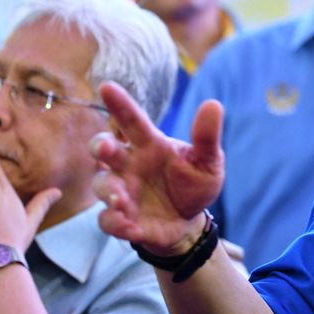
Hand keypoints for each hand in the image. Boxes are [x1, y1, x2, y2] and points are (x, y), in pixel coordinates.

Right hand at [91, 82, 224, 254]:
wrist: (191, 223)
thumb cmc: (195, 185)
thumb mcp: (208, 162)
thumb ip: (207, 137)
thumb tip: (214, 104)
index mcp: (150, 145)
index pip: (132, 120)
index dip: (120, 104)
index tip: (107, 86)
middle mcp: (130, 165)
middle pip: (104, 147)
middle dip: (100, 145)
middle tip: (105, 148)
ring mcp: (123, 192)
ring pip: (101, 184)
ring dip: (109, 191)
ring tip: (123, 201)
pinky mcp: (121, 219)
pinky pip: (107, 220)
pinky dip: (115, 222)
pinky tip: (132, 227)